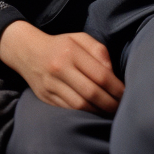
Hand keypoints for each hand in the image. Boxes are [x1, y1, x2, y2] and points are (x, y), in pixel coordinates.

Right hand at [0, 20, 123, 113]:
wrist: (27, 51)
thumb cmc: (61, 45)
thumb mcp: (80, 38)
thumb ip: (99, 51)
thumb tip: (112, 74)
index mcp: (70, 50)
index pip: (100, 74)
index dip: (116, 88)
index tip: (126, 94)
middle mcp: (59, 68)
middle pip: (91, 93)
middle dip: (110, 104)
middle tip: (121, 108)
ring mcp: (50, 84)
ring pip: (80, 105)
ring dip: (99, 112)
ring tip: (110, 112)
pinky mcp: (45, 97)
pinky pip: (69, 110)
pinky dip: (84, 114)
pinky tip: (94, 113)